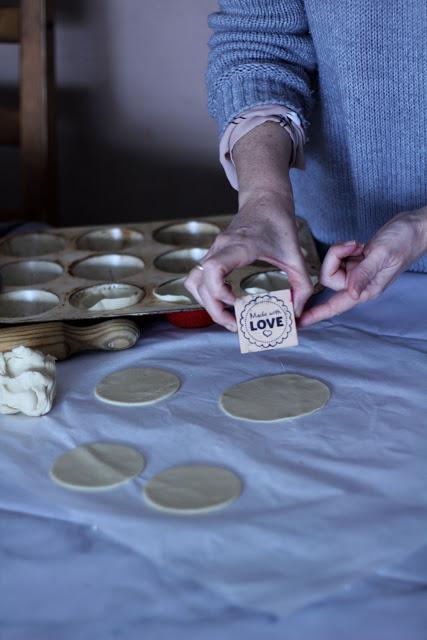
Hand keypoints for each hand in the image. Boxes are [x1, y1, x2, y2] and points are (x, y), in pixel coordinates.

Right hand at [184, 191, 313, 330]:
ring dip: (208, 303)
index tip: (239, 304)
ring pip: (193, 282)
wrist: (265, 200)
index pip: (212, 269)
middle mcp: (220, 248)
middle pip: (199, 283)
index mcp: (240, 246)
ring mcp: (213, 251)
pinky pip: (198, 278)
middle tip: (237, 324)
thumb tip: (295, 315)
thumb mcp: (296, 255)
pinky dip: (207, 294)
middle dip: (215, 310)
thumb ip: (301, 286)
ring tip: (230, 316)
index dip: (219, 293)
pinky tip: (228, 300)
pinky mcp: (212, 255)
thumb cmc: (279, 224)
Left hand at [299, 207, 426, 326]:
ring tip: (358, 244)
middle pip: (328, 279)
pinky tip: (358, 244)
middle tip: (353, 246)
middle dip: (334, 258)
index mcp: (366, 289)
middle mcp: (359, 284)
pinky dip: (344, 248)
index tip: (301, 321)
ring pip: (332, 266)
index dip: (318, 313)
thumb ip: (364, 273)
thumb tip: (352, 294)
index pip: (336, 305)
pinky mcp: (356, 261)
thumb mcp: (382, 255)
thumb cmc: (404, 240)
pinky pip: (338, 257)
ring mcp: (357, 272)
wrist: (415, 226)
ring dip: (340, 251)